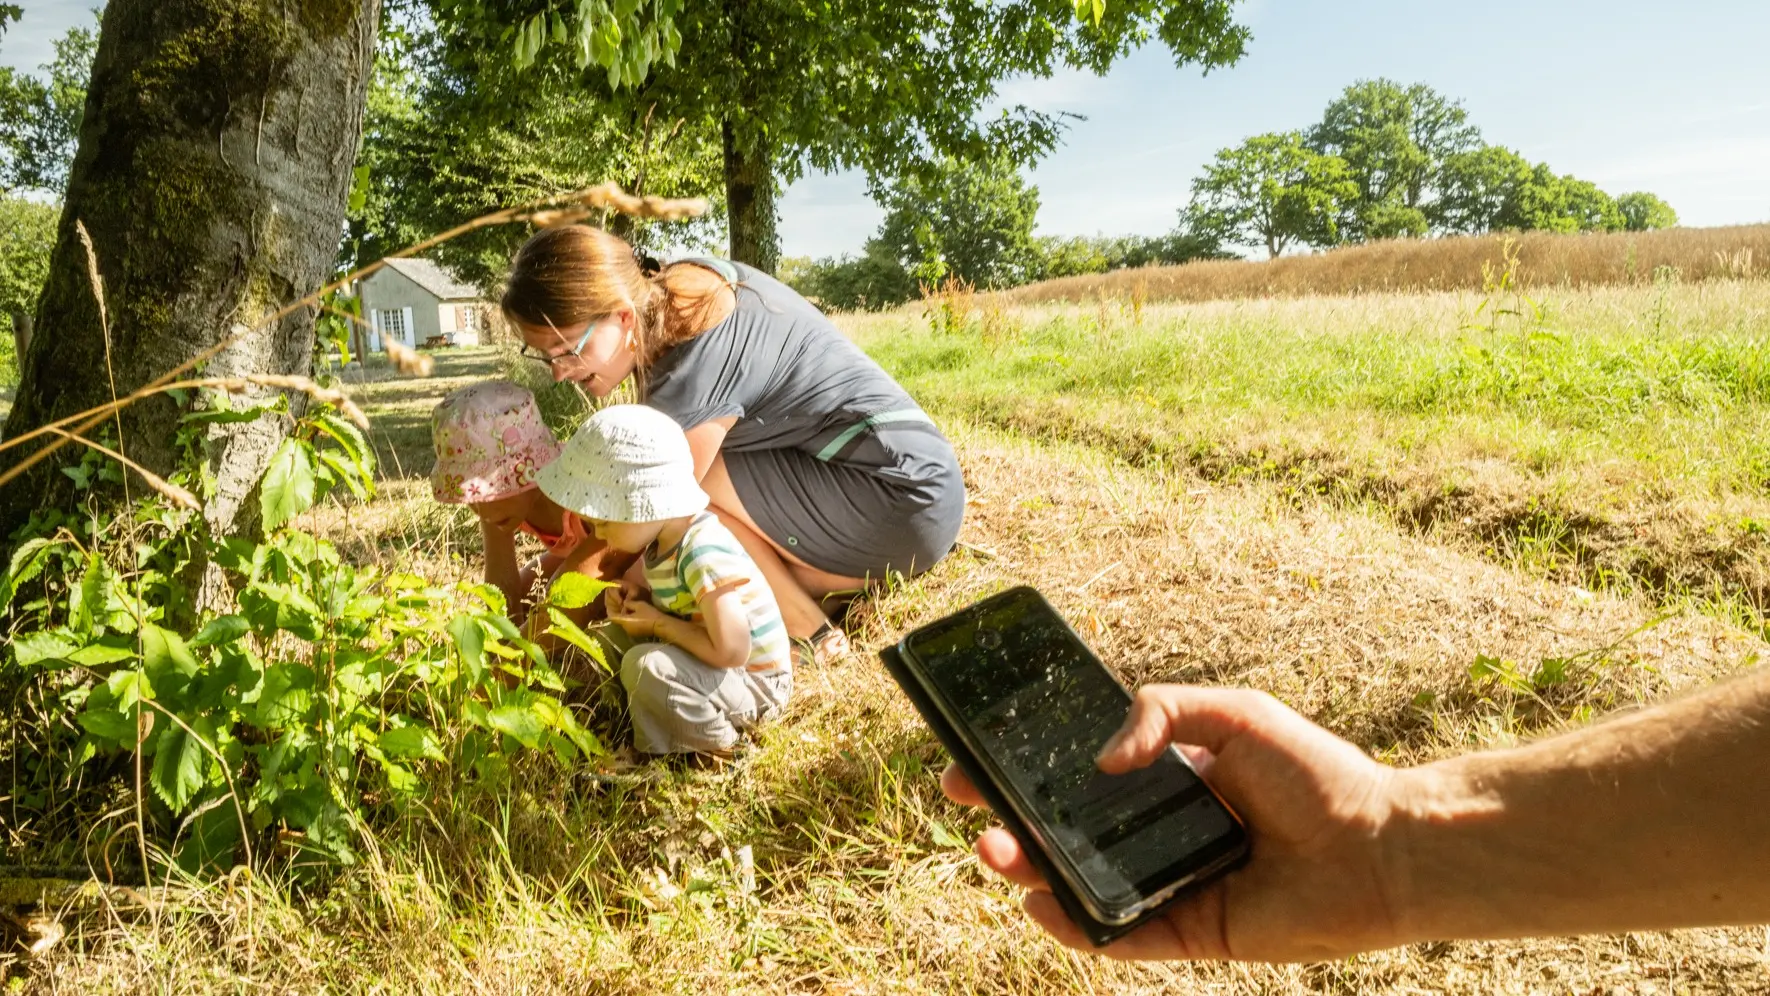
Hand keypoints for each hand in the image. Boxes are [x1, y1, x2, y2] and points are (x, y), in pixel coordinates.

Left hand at [607, 595, 666, 638]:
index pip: (612, 617)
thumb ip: (629, 603)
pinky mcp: (636, 634)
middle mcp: (625, 629)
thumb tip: (624, 603)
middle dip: (619, 614)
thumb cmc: (649, 614)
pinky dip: (630, 622)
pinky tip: (635, 617)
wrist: (660, 625)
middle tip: (621, 607)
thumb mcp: (639, 605)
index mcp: (624, 621)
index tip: (610, 606)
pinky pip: (629, 627)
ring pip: (624, 624)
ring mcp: (630, 633)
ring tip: (629, 611)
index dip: (610, 611)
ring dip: (625, 618)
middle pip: (618, 621)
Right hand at [941, 685, 1406, 961]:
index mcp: (1165, 778)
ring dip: (1028, 869)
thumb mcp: (1234, 714)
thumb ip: (1162, 712)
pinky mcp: (1188, 932)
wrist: (1383, 846)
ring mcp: (1169, 884)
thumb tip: (1099, 760)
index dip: (1026, 765)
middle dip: (1009, 816)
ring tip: (994, 851)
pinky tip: (1041, 906)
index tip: (978, 752)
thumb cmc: (1316, 773)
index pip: (1079, 773)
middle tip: (968, 802)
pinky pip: (1119, 935)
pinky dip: (1076, 926)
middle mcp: (1158, 832)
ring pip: (1081, 882)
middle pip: (1066, 829)